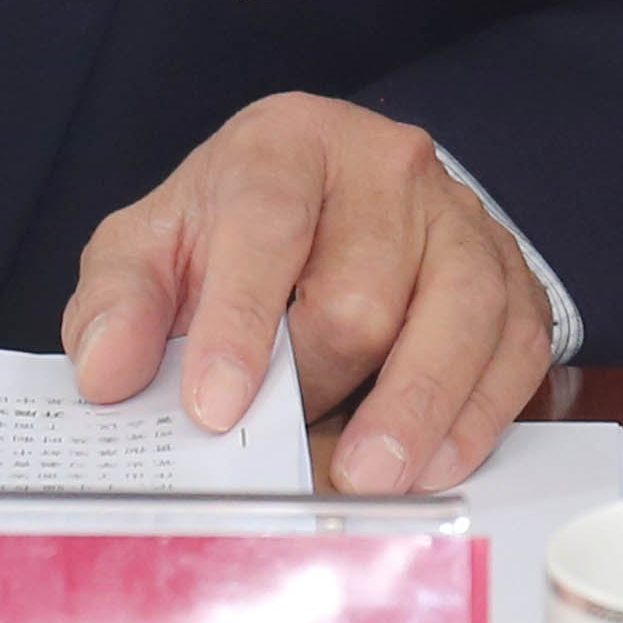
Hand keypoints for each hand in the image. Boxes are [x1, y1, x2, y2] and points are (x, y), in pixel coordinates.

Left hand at [61, 93, 554, 496]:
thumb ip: (117, 301)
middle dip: (316, 383)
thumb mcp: (152, 247)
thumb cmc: (230, 232)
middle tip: (277, 451)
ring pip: (456, 316)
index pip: (264, 224)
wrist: (327, 202)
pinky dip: (477, 414)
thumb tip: (108, 372)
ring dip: (411, 410)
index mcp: (285, 143)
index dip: (236, 321)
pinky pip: (514, 346)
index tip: (212, 407)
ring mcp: (460, 218)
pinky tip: (434, 463)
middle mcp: (385, 166)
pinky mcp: (512, 275)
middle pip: (360, 291)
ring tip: (366, 479)